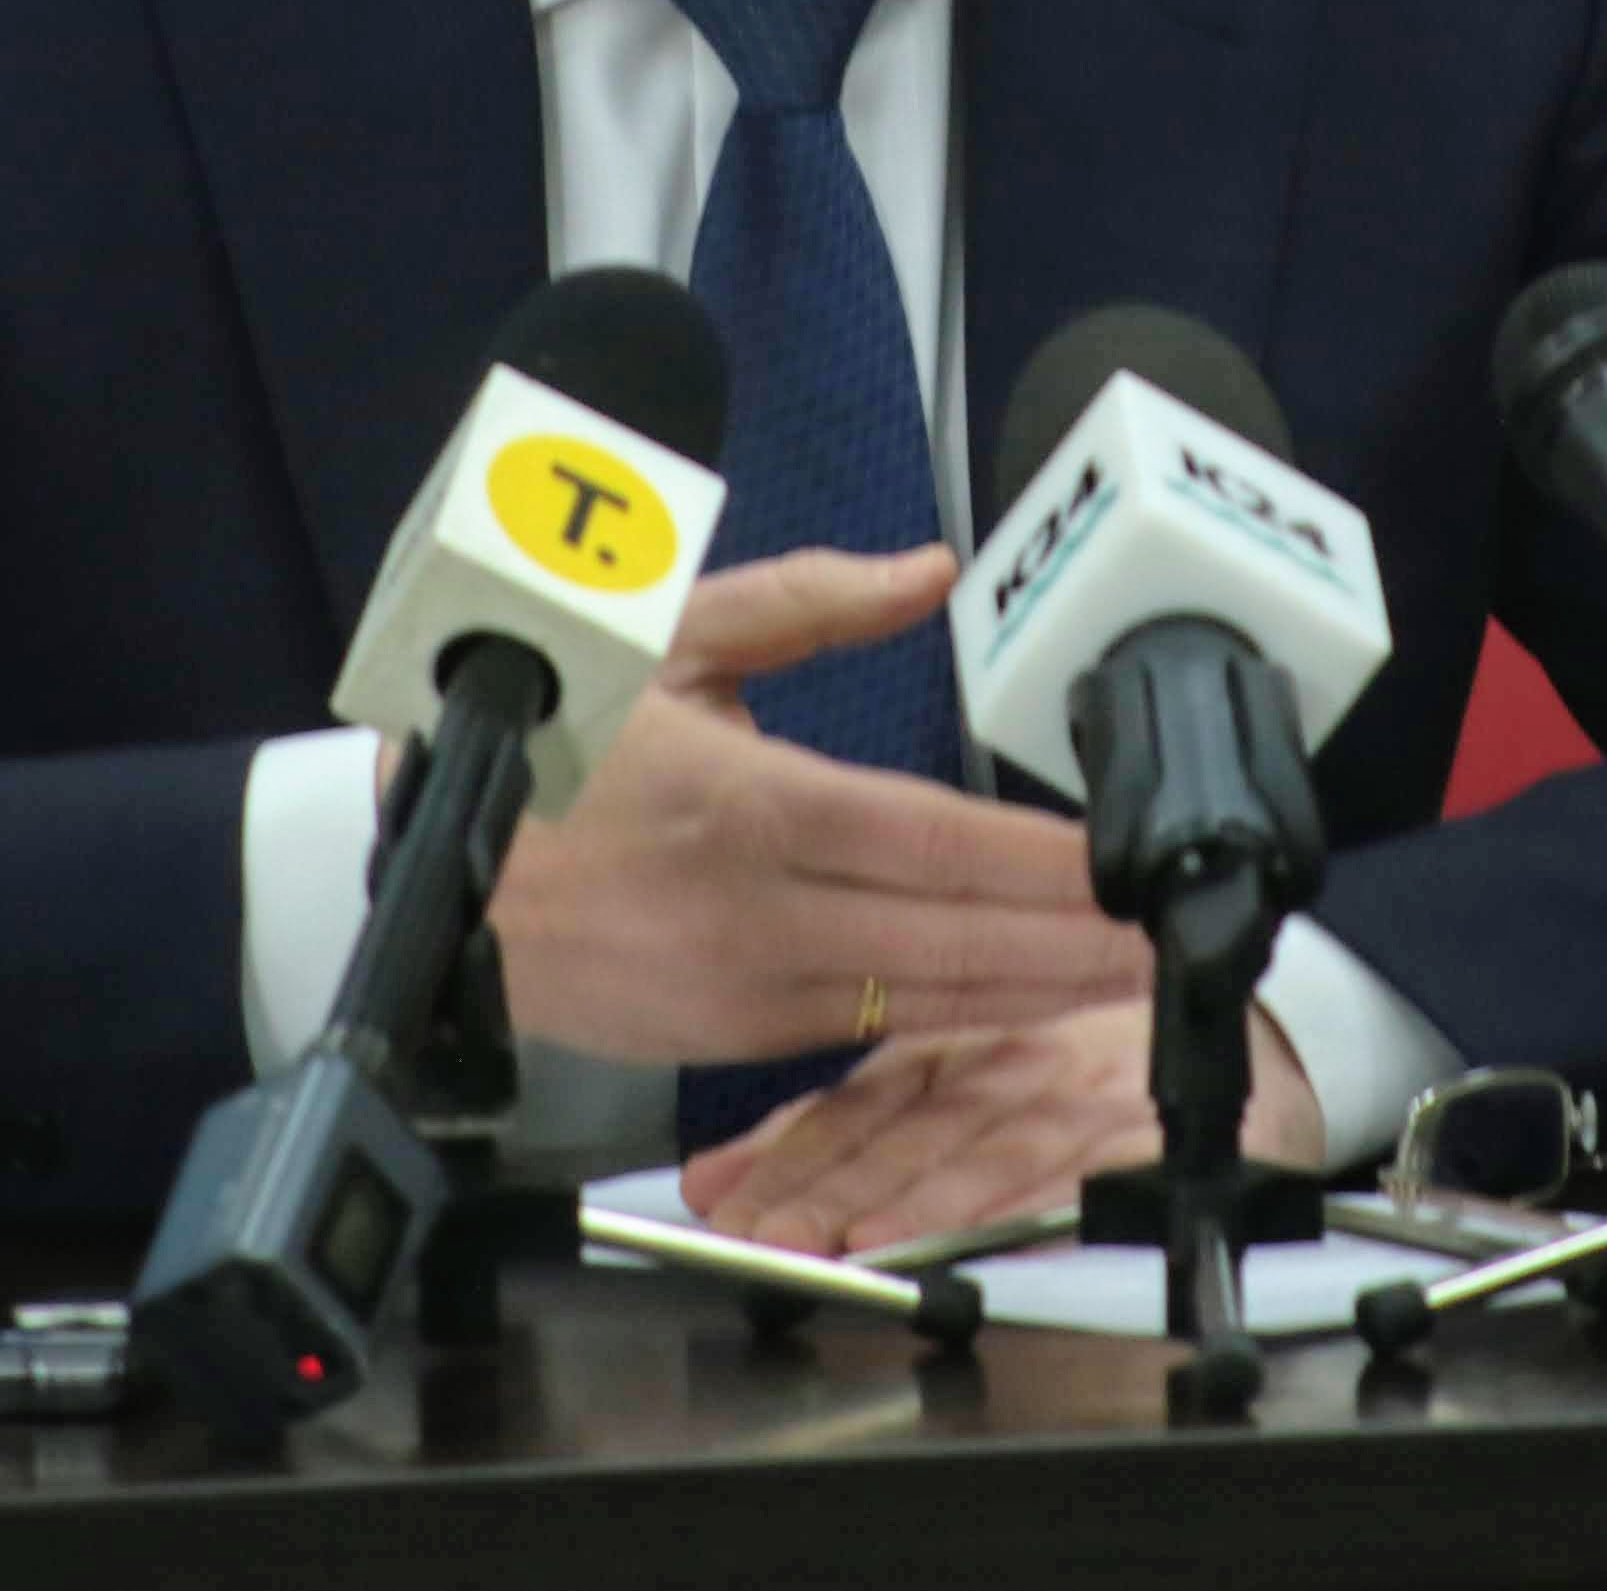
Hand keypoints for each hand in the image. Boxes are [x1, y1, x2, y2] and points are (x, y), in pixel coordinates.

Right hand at [482, 546, 1148, 1065]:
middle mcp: (758, 914)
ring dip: (1038, 993)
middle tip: (1175, 934)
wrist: (431, 874)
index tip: (1128, 862)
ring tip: (1130, 977)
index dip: (1046, 864)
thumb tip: (927, 569)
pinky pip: (869, 1029)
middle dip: (1077, 944)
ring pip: (925, 1001)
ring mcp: (746, 990)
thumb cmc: (545, 741)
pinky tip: (1023, 1001)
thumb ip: (810, 599)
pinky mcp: (732, 1036)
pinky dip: (956, 1017)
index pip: (937, 842)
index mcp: (750, 807)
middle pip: (955, 939)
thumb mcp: (666, 634)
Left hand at [683, 998, 1325, 1254]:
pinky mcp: (1152, 1126)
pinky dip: (1033, 1200)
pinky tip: (987, 1234)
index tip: (725, 1200)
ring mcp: (1080, 1095)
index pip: (857, 1105)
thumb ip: (844, 1130)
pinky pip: (1086, 1167)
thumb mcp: (955, 1079)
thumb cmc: (1089, 1059)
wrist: (1247, 1034)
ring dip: (919, 1203)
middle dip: (829, 1190)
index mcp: (955, 1048)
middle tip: (769, 1237)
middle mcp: (1010, 1065)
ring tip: (855, 1246)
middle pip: (907, 1133)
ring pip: (987, 1150)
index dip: (786, 1154)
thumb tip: (722, 1176)